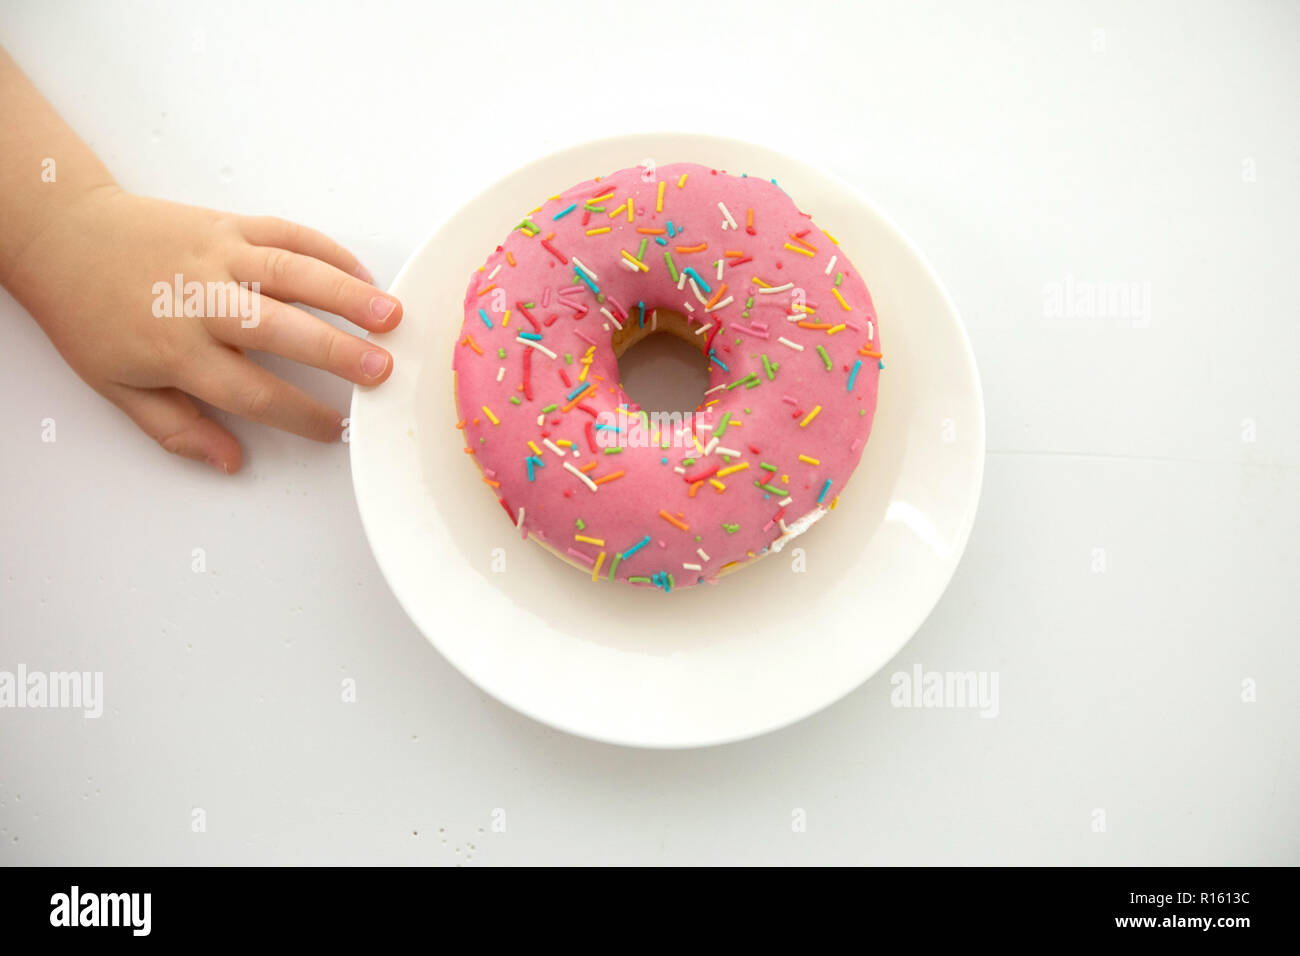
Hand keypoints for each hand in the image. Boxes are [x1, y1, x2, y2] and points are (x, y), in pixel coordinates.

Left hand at [8, 185, 401, 472]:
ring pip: (292, 274)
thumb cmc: (92, 314)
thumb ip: (177, 428)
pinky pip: (286, 233)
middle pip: (281, 330)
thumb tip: (228, 461)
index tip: (334, 429)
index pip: (250, 391)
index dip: (298, 414)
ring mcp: (217, 257)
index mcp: (176, 349)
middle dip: (337, 352)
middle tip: (382, 370)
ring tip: (391, 315)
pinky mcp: (227, 224)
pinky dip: (328, 251)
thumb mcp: (118, 387)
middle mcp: (202, 301)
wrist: (64, 236)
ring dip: (346, 294)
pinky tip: (362, 274)